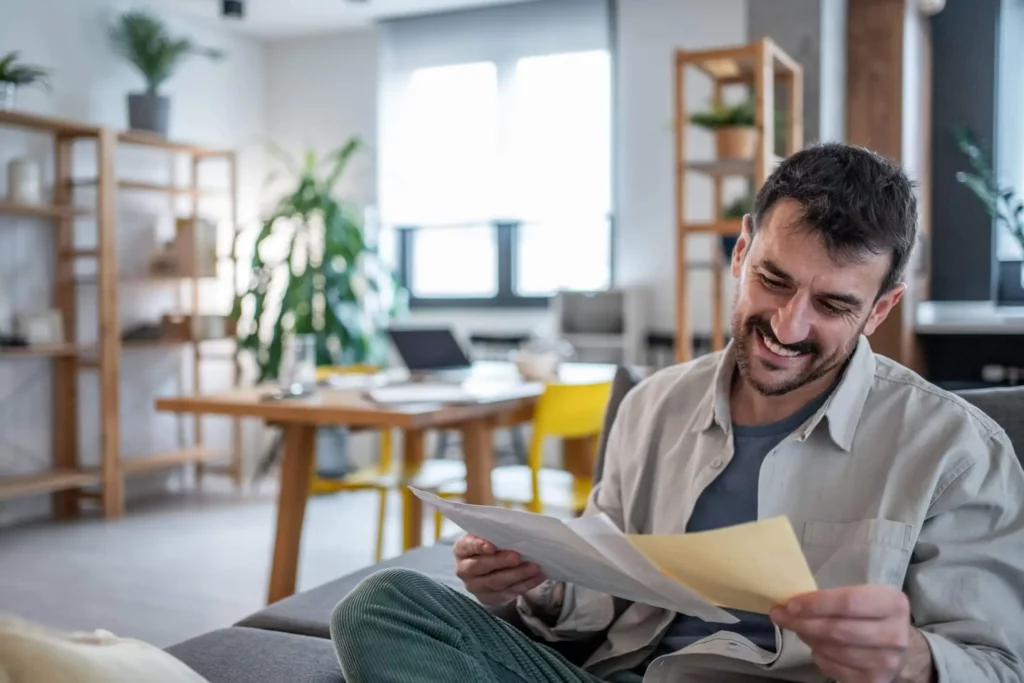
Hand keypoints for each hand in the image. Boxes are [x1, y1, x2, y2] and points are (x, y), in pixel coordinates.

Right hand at [453, 534, 545, 606]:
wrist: (490, 568)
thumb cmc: (492, 545)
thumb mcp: (489, 537)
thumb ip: (496, 534)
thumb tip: (516, 532)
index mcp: (462, 550)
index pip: (466, 547)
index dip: (478, 546)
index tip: (491, 546)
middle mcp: (464, 570)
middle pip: (480, 567)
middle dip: (501, 562)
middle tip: (518, 557)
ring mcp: (475, 586)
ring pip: (495, 582)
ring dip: (517, 575)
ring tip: (534, 567)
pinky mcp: (488, 598)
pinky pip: (507, 593)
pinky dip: (524, 585)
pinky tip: (537, 577)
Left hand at [770, 585, 934, 682]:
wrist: (906, 650)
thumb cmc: (875, 615)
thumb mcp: (865, 596)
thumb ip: (834, 598)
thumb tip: (791, 603)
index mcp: (893, 604)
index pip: (848, 603)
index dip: (815, 604)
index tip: (790, 604)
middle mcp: (895, 635)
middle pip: (837, 630)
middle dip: (802, 623)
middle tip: (780, 616)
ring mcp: (888, 662)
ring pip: (833, 651)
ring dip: (808, 639)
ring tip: (799, 629)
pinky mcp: (876, 681)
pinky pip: (835, 669)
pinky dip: (819, 657)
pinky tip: (816, 647)